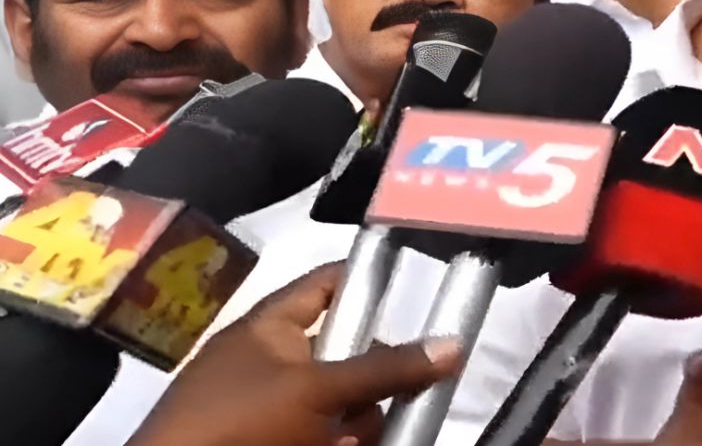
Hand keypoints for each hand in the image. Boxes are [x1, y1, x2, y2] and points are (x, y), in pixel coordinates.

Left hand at [127, 263, 460, 445]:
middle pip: (348, 357)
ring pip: (343, 406)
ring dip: (361, 423)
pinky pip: (326, 435)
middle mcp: (273, 365)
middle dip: (376, 380)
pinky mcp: (277, 443)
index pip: (329, 285)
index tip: (419, 293)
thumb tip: (454, 345)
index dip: (371, 282)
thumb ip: (384, 369)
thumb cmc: (238, 424)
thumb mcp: (317, 390)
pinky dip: (344, 442)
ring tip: (354, 438)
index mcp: (269, 329)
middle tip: (395, 397)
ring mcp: (273, 413)